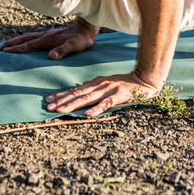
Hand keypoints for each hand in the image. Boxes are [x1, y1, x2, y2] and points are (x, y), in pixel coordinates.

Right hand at [0, 20, 97, 59]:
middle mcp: (44, 35)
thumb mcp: (75, 46)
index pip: (29, 45)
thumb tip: (51, 56)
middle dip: (10, 43)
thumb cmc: (81, 39)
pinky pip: (31, 37)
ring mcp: (46, 34)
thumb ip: (63, 50)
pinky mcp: (48, 35)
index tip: (5, 51)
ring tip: (4, 45)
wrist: (86, 28)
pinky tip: (21, 42)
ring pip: (26, 37)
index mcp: (47, 39)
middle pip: (23, 39)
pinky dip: (22, 39)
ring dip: (14, 40)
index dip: (17, 49)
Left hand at [46, 72, 160, 116]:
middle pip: (78, 94)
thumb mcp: (106, 83)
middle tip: (49, 107)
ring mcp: (109, 90)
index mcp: (96, 83)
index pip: (76, 90)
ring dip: (73, 104)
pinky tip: (87, 114)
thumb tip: (79, 89)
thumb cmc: (125, 84)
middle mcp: (100, 85)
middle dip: (62, 100)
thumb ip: (93, 87)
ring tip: (62, 110)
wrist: (144, 80)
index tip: (49, 100)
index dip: (62, 95)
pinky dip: (96, 109)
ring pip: (88, 98)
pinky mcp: (119, 96)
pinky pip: (106, 104)